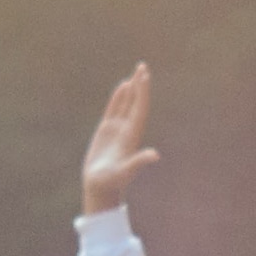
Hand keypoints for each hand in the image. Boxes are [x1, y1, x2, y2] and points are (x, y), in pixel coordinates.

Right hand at [79, 65, 160, 216]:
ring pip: (126, 104)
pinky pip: (114, 110)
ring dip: (131, 89)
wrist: (101, 188)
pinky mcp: (106, 131)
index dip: (142, 93)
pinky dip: (118, 98)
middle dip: (140, 85)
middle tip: (142, 66)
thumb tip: (155, 155)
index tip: (144, 77)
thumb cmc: (112, 183)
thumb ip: (139, 162)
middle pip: (136, 103)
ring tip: (136, 73)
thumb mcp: (125, 172)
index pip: (140, 109)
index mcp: (132, 136)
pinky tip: (122, 87)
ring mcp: (117, 130)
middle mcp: (127, 130)